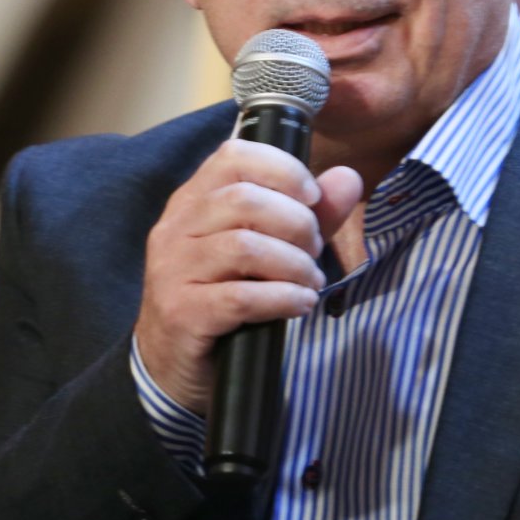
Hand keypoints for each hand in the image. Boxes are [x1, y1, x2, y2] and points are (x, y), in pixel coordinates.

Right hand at [135, 139, 362, 414]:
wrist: (169, 364)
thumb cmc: (220, 298)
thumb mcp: (263, 251)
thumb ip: (306, 214)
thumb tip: (349, 177)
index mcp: (192, 201)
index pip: (233, 155)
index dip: (282, 169)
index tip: (313, 197)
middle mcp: (176, 228)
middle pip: (244, 200)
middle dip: (297, 223)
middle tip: (314, 251)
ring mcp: (173, 270)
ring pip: (243, 247)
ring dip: (294, 264)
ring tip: (311, 281)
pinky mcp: (181, 313)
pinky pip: (240, 297)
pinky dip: (282, 298)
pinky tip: (300, 304)